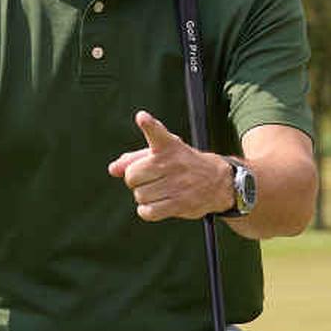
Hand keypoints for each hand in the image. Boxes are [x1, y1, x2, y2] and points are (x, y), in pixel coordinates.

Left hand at [110, 111, 236, 222]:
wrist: (217, 182)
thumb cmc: (181, 164)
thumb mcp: (162, 153)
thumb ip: (134, 158)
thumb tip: (113, 170)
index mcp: (168, 146)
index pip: (157, 133)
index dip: (149, 125)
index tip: (143, 118)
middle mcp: (172, 163)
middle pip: (132, 176)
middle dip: (136, 179)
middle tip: (150, 178)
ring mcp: (176, 184)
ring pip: (139, 195)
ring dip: (144, 195)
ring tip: (159, 190)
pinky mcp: (179, 204)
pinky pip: (147, 211)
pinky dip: (147, 210)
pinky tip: (158, 203)